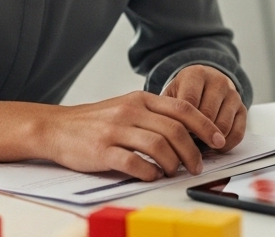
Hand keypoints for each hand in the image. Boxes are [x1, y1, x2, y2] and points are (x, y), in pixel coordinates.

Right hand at [19, 91, 226, 181]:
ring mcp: (116, 131)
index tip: (218, 140)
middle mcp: (131, 111)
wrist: (56, 127)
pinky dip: (149, 172)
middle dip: (193, 152)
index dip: (205, 125)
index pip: (183, 109)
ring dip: (173, 164)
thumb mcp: (126, 107)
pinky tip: (152, 176)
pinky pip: (135, 163)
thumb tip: (188, 132)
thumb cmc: (96, 121)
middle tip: (197, 166)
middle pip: (176, 130)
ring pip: (159, 147)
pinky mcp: (103, 151)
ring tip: (174, 172)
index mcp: (140, 99)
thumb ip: (154, 115)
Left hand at [163, 65, 246, 151]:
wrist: (205, 83)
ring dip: (210, 140)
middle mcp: (218, 81)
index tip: (175, 133)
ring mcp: (233, 94)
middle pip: (207, 115)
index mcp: (196, 74)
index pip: (189, 102)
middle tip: (185, 141)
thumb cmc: (183, 93)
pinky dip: (226, 145)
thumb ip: (168, 110)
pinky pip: (237, 133)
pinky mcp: (243, 108)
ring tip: (197, 144)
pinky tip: (214, 146)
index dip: (182, 123)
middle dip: (195, 133)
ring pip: (223, 126)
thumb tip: (169, 134)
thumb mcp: (171, 94)